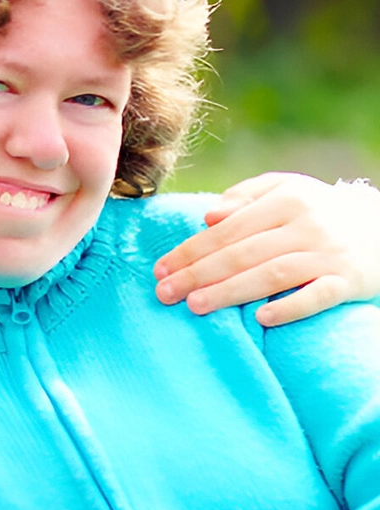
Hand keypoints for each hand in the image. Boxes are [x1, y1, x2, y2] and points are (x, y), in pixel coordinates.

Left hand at [153, 172, 379, 325]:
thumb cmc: (320, 210)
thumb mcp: (287, 190)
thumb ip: (245, 197)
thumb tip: (208, 216)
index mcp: (287, 201)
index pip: (228, 229)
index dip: (191, 250)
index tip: (160, 268)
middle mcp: (308, 226)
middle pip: (243, 254)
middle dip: (199, 275)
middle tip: (164, 293)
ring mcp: (329, 255)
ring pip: (273, 275)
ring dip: (231, 292)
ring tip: (195, 306)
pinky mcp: (349, 282)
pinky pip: (318, 297)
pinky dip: (291, 307)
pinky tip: (262, 319)